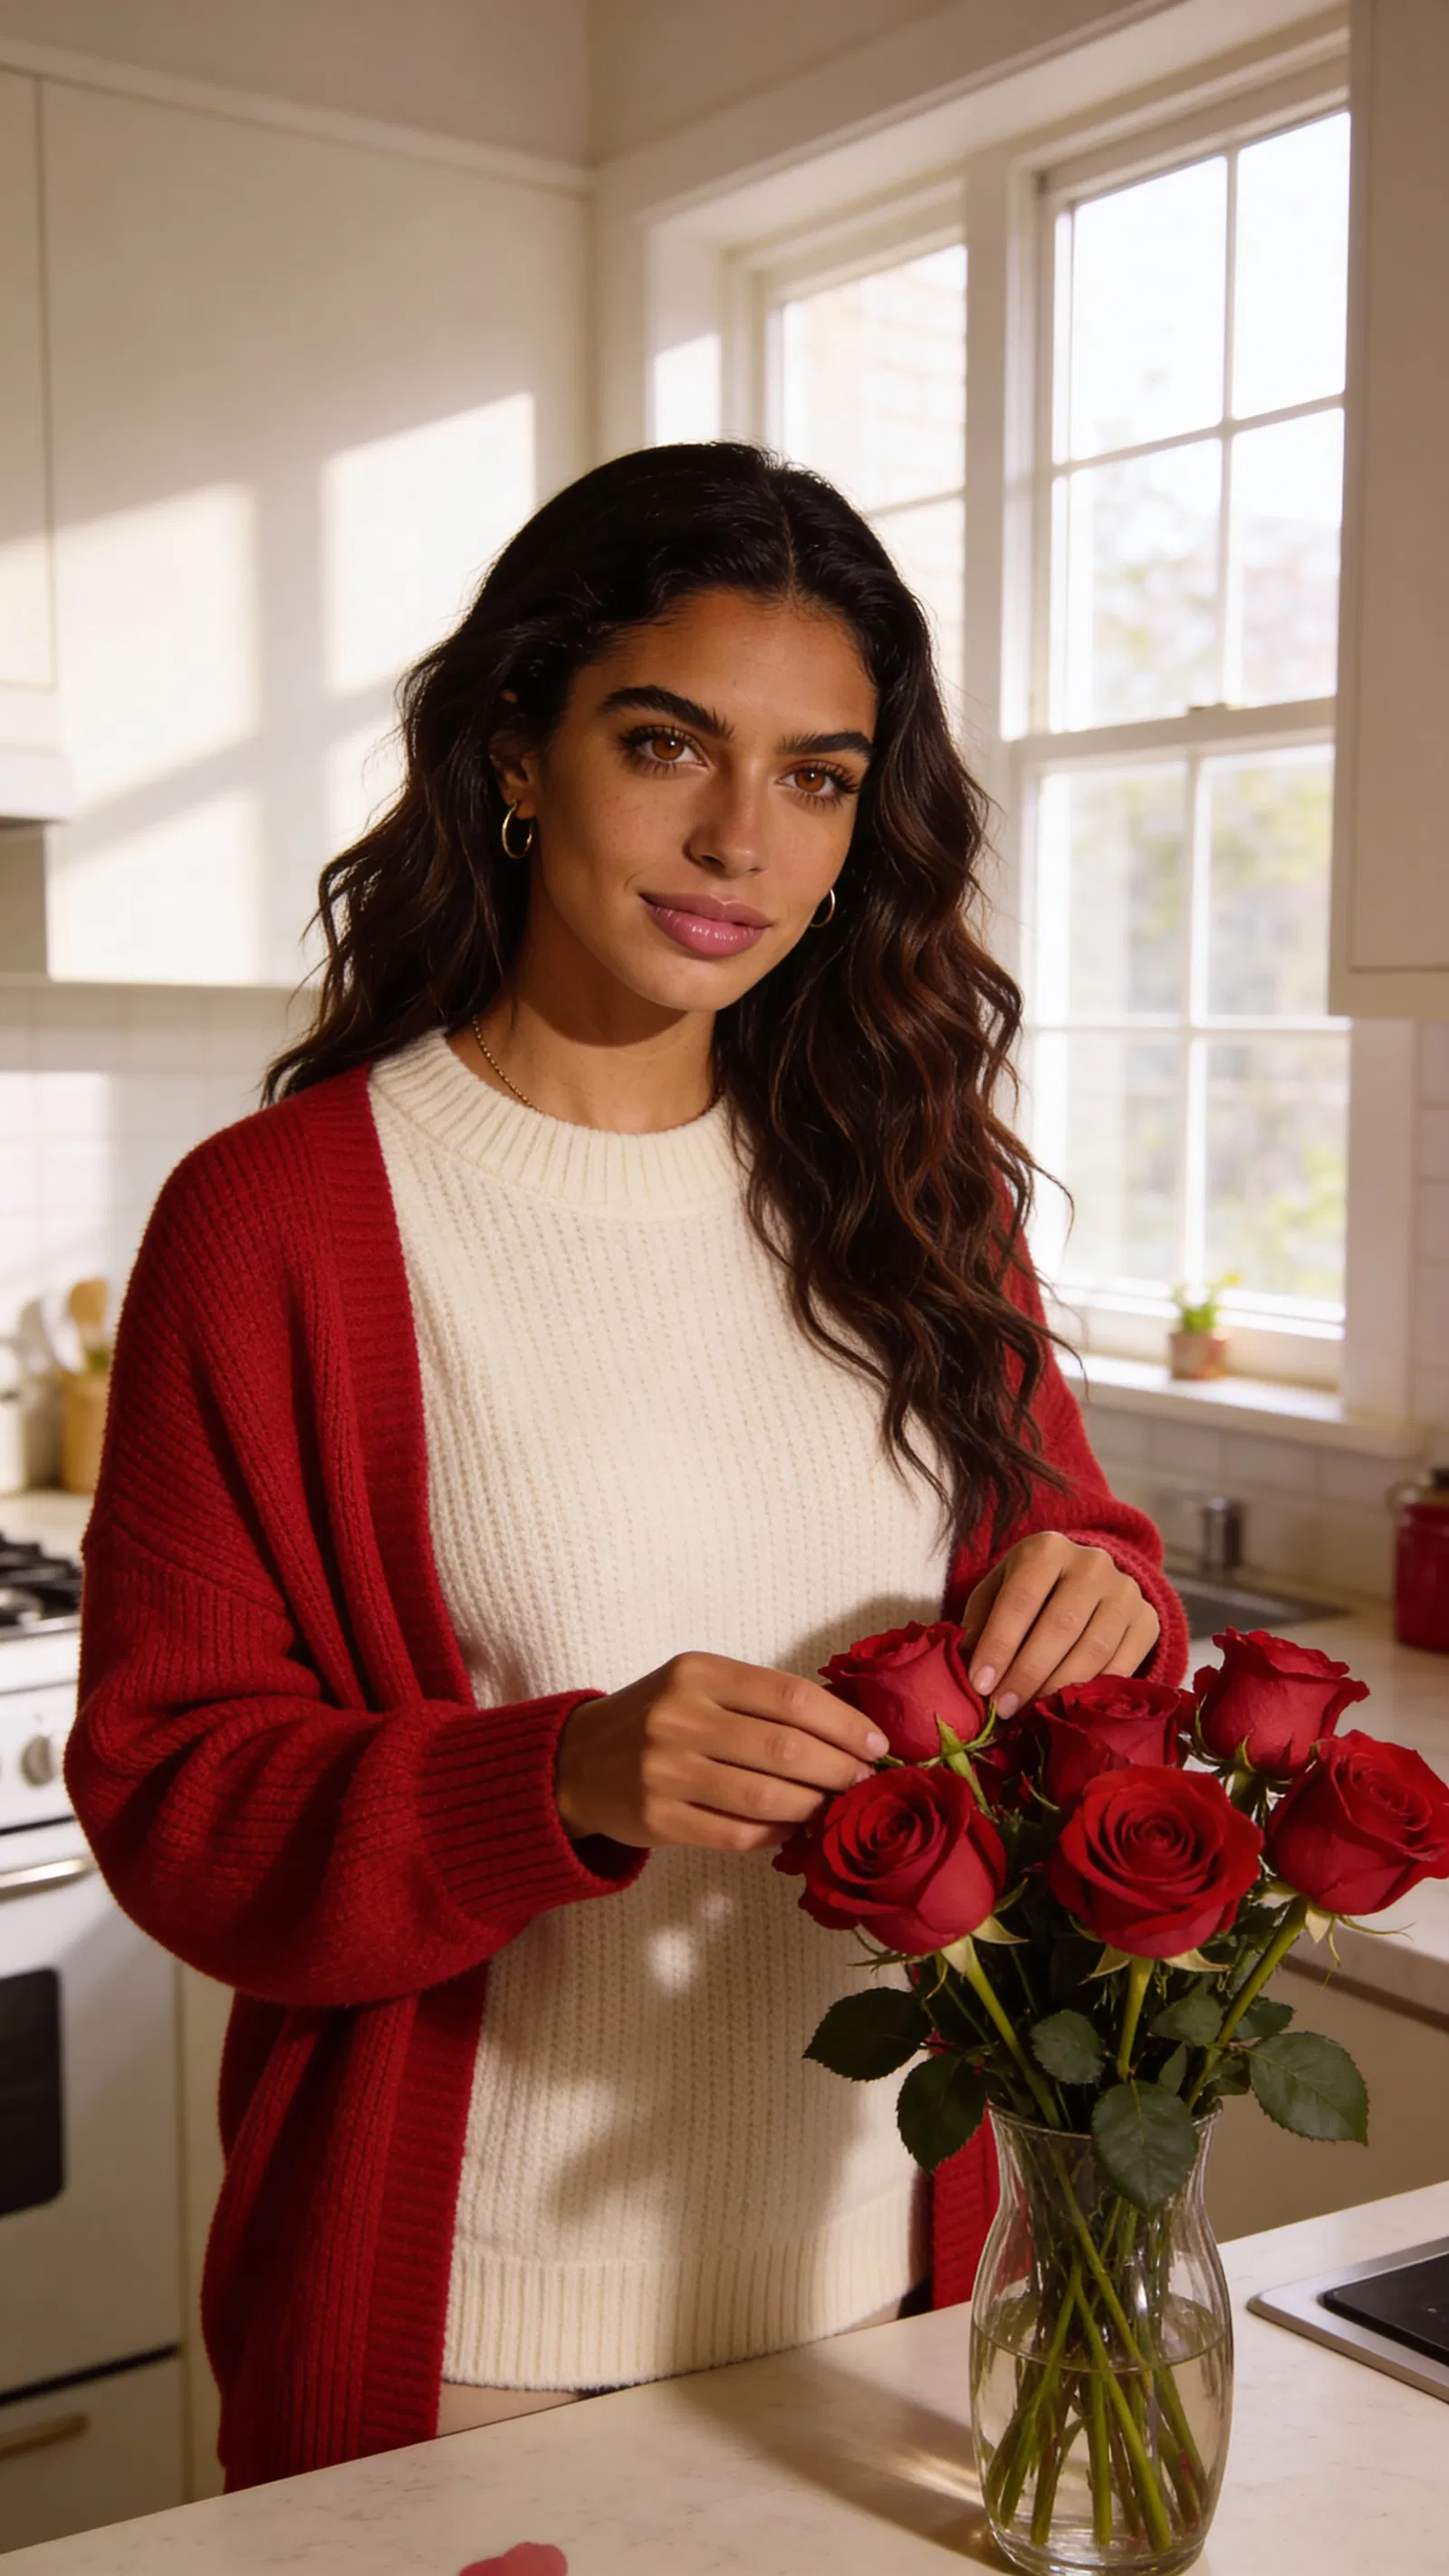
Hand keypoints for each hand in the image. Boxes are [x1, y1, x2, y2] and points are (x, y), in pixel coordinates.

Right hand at [554, 1652, 889, 1853]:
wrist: (574, 1761)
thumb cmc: (656, 1718)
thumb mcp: (698, 1686)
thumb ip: (760, 1700)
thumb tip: (848, 1728)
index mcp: (697, 1672)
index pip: (790, 1697)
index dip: (844, 1723)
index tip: (876, 1744)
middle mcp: (677, 1717)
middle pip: (785, 1749)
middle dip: (839, 1769)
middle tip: (864, 1781)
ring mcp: (663, 1771)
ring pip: (766, 1797)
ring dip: (815, 1806)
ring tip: (836, 1806)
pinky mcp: (657, 1820)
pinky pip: (737, 1834)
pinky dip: (777, 1834)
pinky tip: (793, 1828)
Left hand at [958, 1533, 1159, 1716]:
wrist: (1087, 1580)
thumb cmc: (1031, 1590)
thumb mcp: (999, 1590)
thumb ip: (981, 1620)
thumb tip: (966, 1662)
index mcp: (1047, 1549)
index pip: (1021, 1599)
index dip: (999, 1645)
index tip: (980, 1685)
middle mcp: (1092, 1563)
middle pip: (1060, 1625)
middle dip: (1028, 1673)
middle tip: (1004, 1708)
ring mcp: (1125, 1591)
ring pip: (1094, 1648)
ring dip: (1059, 1687)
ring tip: (1032, 1714)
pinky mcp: (1148, 1620)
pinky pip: (1123, 1664)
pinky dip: (1094, 1691)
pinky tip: (1069, 1707)